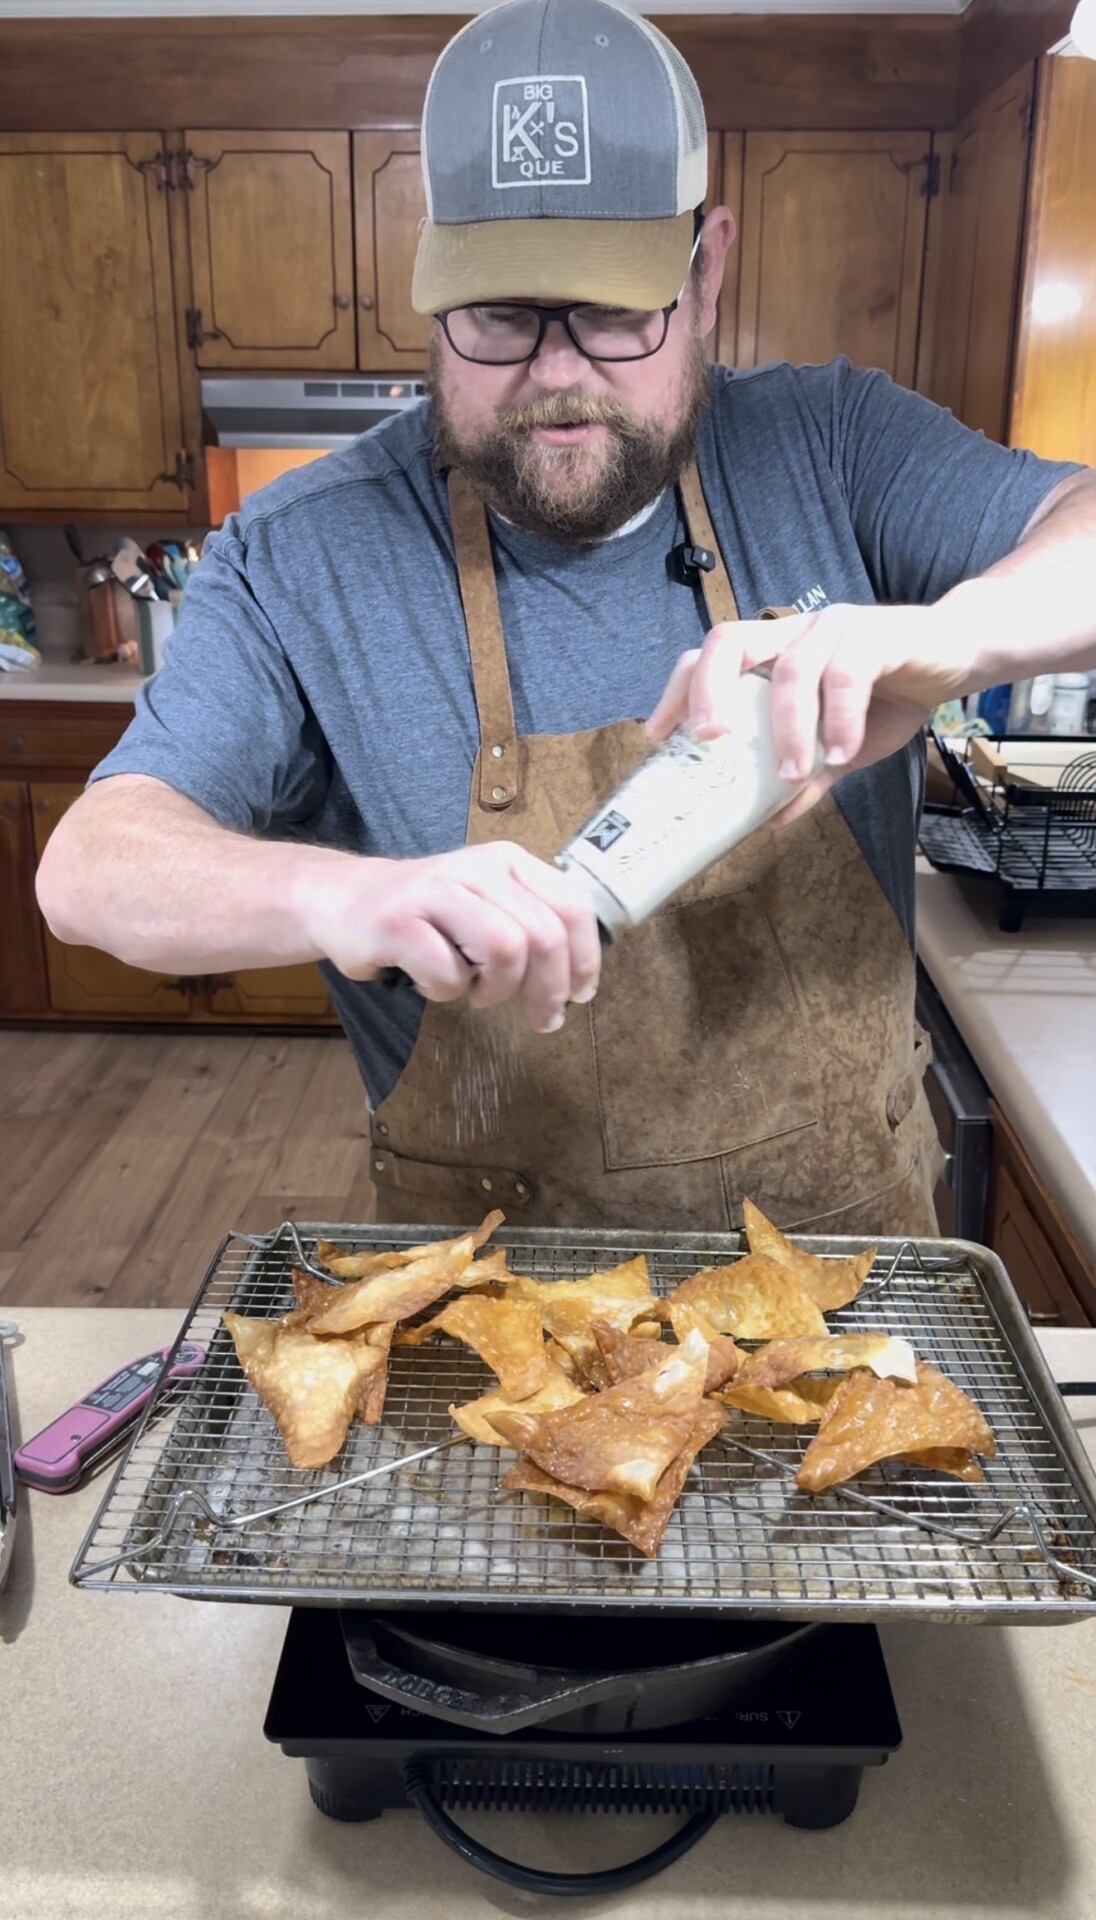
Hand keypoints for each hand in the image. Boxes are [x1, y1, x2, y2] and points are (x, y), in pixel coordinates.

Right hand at [294, 841, 601, 1033]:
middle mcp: (478, 868)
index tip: (580, 995)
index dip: (585, 959)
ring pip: (505, 951)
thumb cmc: (427, 915)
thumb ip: (532, 926)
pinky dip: (446, 992)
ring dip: (495, 989)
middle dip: (549, 990)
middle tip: (542, 1019)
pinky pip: (448, 974)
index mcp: (509, 861)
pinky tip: (431, 981)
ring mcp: (436, 891)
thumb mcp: (487, 905)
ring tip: (475, 992)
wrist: (343, 900)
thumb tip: (579, 981)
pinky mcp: (399, 922)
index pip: (572, 907)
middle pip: (543, 936)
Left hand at [647, 603, 976, 813]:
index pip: (710, 656)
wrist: (959, 658)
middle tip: (707, 741)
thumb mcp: (841, 746)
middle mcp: (794, 632)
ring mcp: (833, 629)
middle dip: (708, 690)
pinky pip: (846, 673)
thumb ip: (807, 777)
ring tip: (791, 773)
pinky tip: (839, 752)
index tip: (657, 735)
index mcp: (774, 653)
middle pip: (729, 641)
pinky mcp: (877, 635)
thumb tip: (771, 822)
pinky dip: (836, 717)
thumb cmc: (889, 695)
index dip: (680, 690)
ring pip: (790, 666)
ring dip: (785, 725)